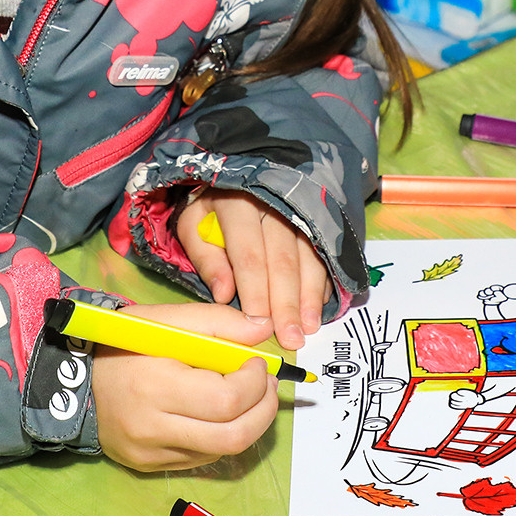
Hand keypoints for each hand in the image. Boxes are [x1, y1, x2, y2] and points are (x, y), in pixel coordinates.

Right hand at [90, 301, 279, 470]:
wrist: (75, 381)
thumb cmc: (123, 344)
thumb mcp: (165, 319)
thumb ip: (217, 322)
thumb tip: (265, 330)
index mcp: (155, 386)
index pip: (226, 401)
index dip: (255, 384)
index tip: (258, 363)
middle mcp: (152, 428)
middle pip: (232, 436)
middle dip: (263, 410)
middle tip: (267, 387)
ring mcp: (150, 453)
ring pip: (222, 451)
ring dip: (248, 424)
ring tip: (247, 397)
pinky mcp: (150, 466)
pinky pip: (202, 458)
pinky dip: (221, 434)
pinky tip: (216, 413)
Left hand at [177, 188, 331, 349]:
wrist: (234, 177)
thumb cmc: (210, 210)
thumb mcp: (194, 227)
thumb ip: (207, 259)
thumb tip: (224, 294)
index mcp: (236, 202)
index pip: (248, 252)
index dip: (255, 289)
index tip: (258, 322)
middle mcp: (272, 203)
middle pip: (282, 259)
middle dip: (287, 303)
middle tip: (291, 338)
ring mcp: (297, 210)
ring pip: (308, 256)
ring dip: (309, 296)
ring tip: (308, 327)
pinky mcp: (314, 219)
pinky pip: (322, 253)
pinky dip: (320, 282)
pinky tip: (317, 307)